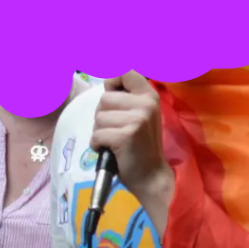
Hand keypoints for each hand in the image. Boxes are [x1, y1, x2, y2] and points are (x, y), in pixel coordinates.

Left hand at [91, 72, 172, 205]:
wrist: (151, 176)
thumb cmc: (141, 146)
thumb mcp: (140, 115)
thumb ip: (126, 98)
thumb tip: (106, 80)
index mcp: (149, 95)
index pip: (125, 71)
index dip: (112, 81)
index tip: (112, 94)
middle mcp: (145, 103)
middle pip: (104, 99)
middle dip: (103, 116)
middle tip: (116, 130)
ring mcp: (136, 119)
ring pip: (99, 118)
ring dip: (100, 132)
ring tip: (114, 142)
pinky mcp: (125, 136)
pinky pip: (97, 135)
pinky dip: (97, 145)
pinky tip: (110, 151)